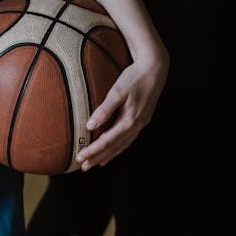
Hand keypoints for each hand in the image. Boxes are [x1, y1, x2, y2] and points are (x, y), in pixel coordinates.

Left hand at [76, 45, 168, 169]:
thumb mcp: (118, 91)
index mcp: (130, 120)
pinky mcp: (142, 119)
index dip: (93, 151)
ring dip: (109, 155)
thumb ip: (104, 109)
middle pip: (115, 147)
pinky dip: (119, 147)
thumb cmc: (135, 77)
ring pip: (123, 145)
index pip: (107, 141)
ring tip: (96, 163)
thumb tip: (90, 125)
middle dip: (99, 158)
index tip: (80, 157)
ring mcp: (141, 123)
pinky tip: (113, 149)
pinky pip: (129, 139)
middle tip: (84, 167)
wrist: (156, 68)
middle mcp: (137, 125)